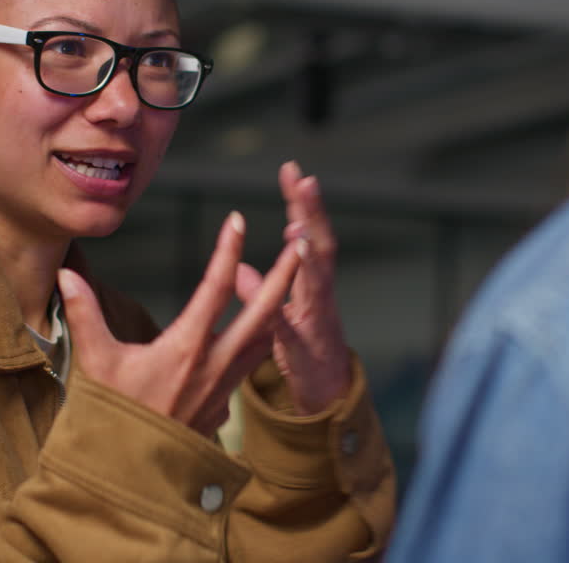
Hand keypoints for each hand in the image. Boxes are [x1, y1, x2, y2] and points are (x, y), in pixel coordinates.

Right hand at [58, 212, 301, 435]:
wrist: (130, 478)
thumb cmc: (112, 420)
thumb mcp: (96, 363)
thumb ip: (86, 315)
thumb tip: (67, 274)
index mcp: (187, 348)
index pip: (215, 288)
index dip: (228, 251)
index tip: (239, 221)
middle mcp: (215, 365)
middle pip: (263, 313)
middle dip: (284, 277)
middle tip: (300, 246)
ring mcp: (224, 388)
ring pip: (264, 341)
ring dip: (278, 309)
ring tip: (290, 284)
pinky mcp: (224, 407)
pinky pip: (250, 368)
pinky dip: (260, 344)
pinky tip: (259, 336)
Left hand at [239, 161, 351, 414]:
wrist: (328, 397)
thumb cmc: (304, 350)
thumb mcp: (281, 315)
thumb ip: (262, 291)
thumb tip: (240, 270)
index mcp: (311, 281)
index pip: (307, 233)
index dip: (302, 203)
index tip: (293, 171)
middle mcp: (320, 295)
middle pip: (319, 247)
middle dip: (313, 214)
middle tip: (303, 180)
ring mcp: (317, 321)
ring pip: (316, 283)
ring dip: (308, 255)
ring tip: (295, 225)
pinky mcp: (305, 352)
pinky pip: (293, 333)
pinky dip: (286, 316)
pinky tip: (273, 299)